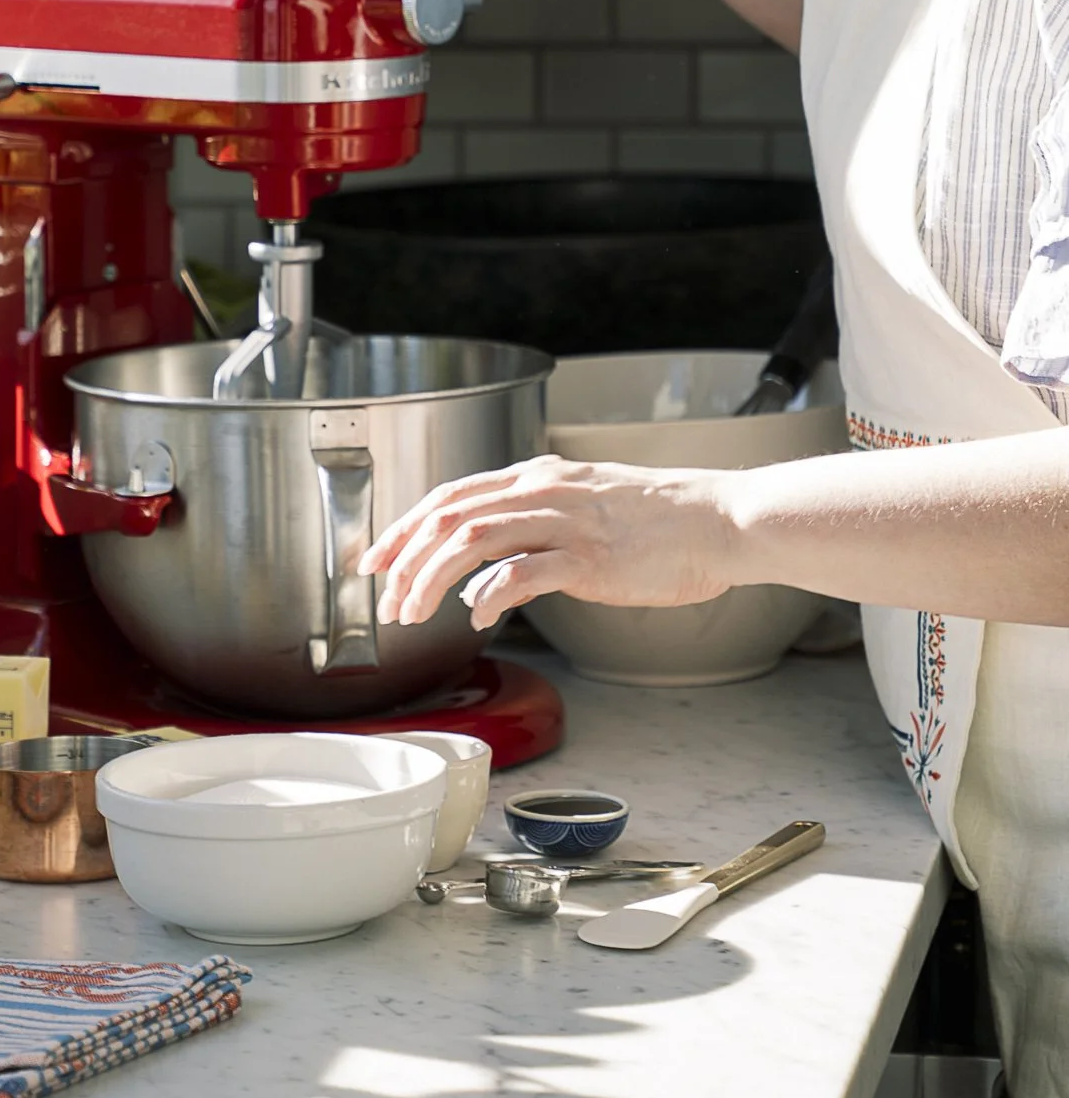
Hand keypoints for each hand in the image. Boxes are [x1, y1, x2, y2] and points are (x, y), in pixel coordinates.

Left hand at [361, 456, 742, 631]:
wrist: (720, 521)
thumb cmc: (660, 522)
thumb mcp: (585, 504)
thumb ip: (535, 523)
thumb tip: (491, 564)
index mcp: (537, 478)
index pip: (450, 496)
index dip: (404, 527)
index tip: (377, 559)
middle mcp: (543, 492)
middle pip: (448, 517)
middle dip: (404, 558)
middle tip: (385, 597)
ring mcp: (564, 524)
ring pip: (471, 541)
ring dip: (431, 579)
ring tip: (414, 614)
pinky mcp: (588, 559)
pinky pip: (521, 574)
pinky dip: (488, 597)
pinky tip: (477, 618)